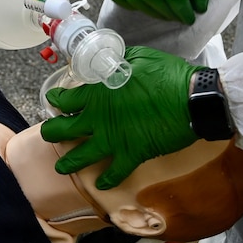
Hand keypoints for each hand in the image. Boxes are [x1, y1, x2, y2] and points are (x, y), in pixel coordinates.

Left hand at [41, 45, 199, 188]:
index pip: (66, 99)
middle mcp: (98, 119)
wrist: (193, 99)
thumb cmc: (166, 74)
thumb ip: (117, 62)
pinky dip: (107, 180)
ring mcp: (113, 140)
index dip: (57, 100)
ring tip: (61, 167)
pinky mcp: (132, 155)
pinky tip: (101, 184)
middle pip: (64, 130)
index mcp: (97, 93)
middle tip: (49, 134)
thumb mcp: (137, 57)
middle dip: (53, 132)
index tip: (54, 101)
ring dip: (69, 163)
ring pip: (81, 157)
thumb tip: (111, 60)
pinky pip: (114, 173)